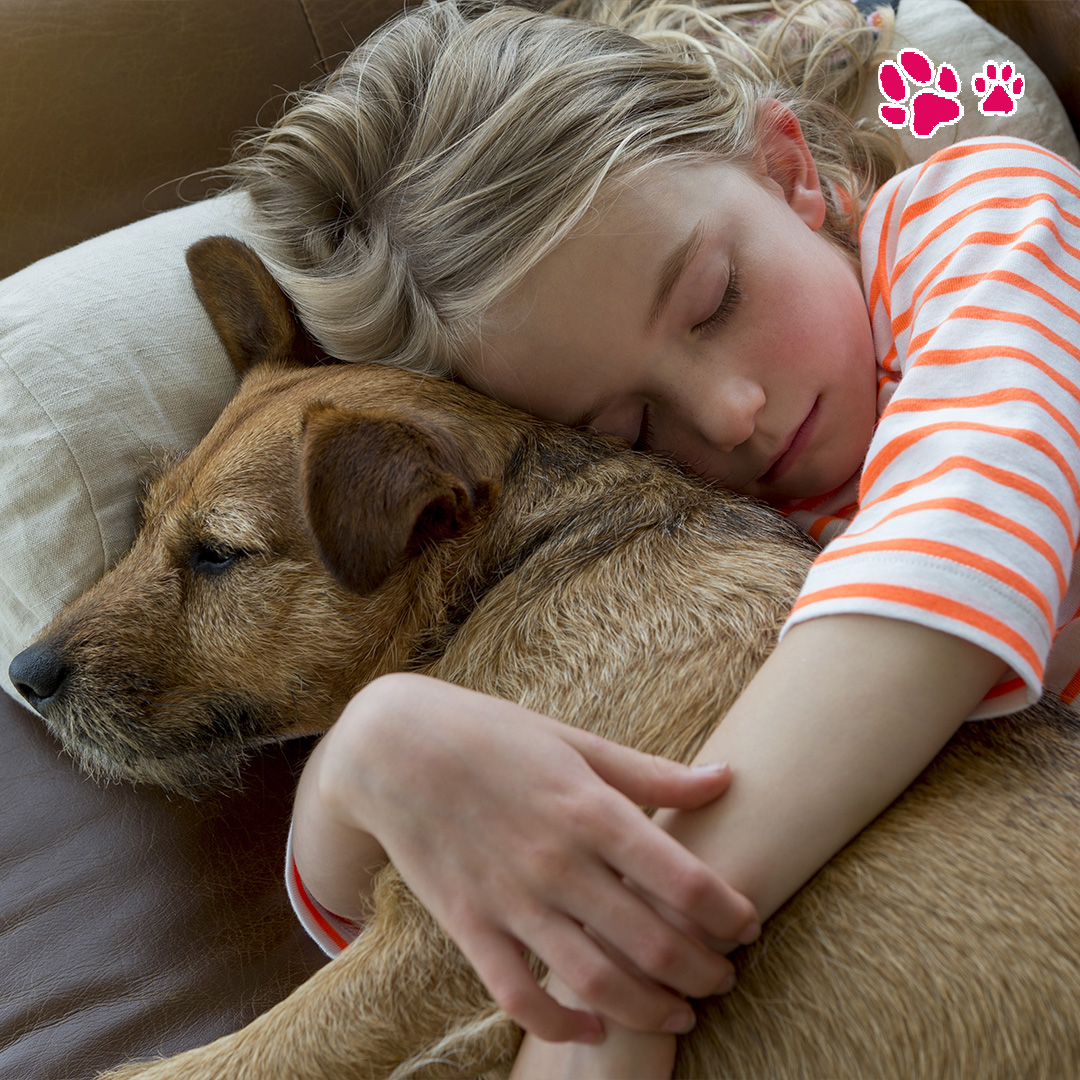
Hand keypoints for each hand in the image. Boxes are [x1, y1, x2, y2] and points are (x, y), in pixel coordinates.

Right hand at [316, 672, 757, 1043]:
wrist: (393, 747)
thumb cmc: (492, 735)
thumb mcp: (575, 741)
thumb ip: (650, 773)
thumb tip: (725, 778)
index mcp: (590, 807)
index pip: (684, 881)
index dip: (729, 913)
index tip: (747, 924)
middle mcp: (557, 860)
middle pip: (652, 941)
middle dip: (704, 971)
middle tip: (724, 978)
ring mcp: (510, 898)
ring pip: (595, 980)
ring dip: (649, 1009)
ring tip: (680, 1014)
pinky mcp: (468, 924)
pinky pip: (518, 994)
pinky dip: (559, 1022)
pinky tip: (592, 1026)